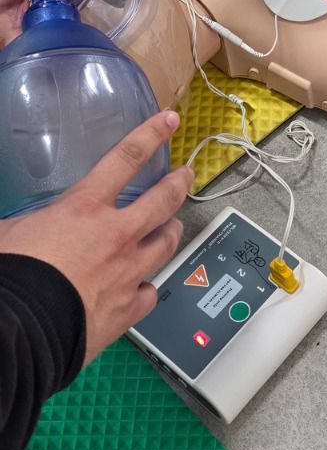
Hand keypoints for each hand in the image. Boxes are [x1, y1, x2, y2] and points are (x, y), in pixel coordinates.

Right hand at [0, 111, 190, 363]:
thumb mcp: (10, 231)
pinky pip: (151, 293)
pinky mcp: (129, 309)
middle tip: (186, 175)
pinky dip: (149, 288)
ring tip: (175, 226)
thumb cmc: (14, 276)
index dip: (151, 135)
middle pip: (163, 200)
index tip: (169, 121)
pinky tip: (147, 287)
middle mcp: (116, 235)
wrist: (23, 329)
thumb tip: (14, 226)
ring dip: (172, 231)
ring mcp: (128, 272)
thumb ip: (27, 221)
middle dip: (179, 183)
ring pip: (167, 244)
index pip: (126, 158)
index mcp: (85, 208)